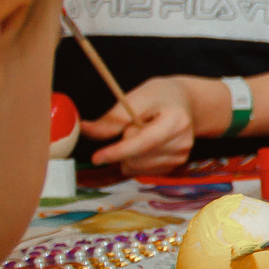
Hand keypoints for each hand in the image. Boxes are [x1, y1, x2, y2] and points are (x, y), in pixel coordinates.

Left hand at [80, 75, 199, 173]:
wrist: (184, 102)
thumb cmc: (160, 96)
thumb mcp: (137, 97)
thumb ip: (113, 117)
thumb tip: (84, 129)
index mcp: (176, 122)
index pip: (144, 143)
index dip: (118, 151)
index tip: (96, 157)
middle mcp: (182, 144)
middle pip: (136, 159)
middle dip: (124, 145)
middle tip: (133, 126)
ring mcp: (180, 157)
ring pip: (136, 168)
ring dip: (128, 154)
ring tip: (141, 134)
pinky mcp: (174, 166)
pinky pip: (141, 172)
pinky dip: (135, 160)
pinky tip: (144, 146)